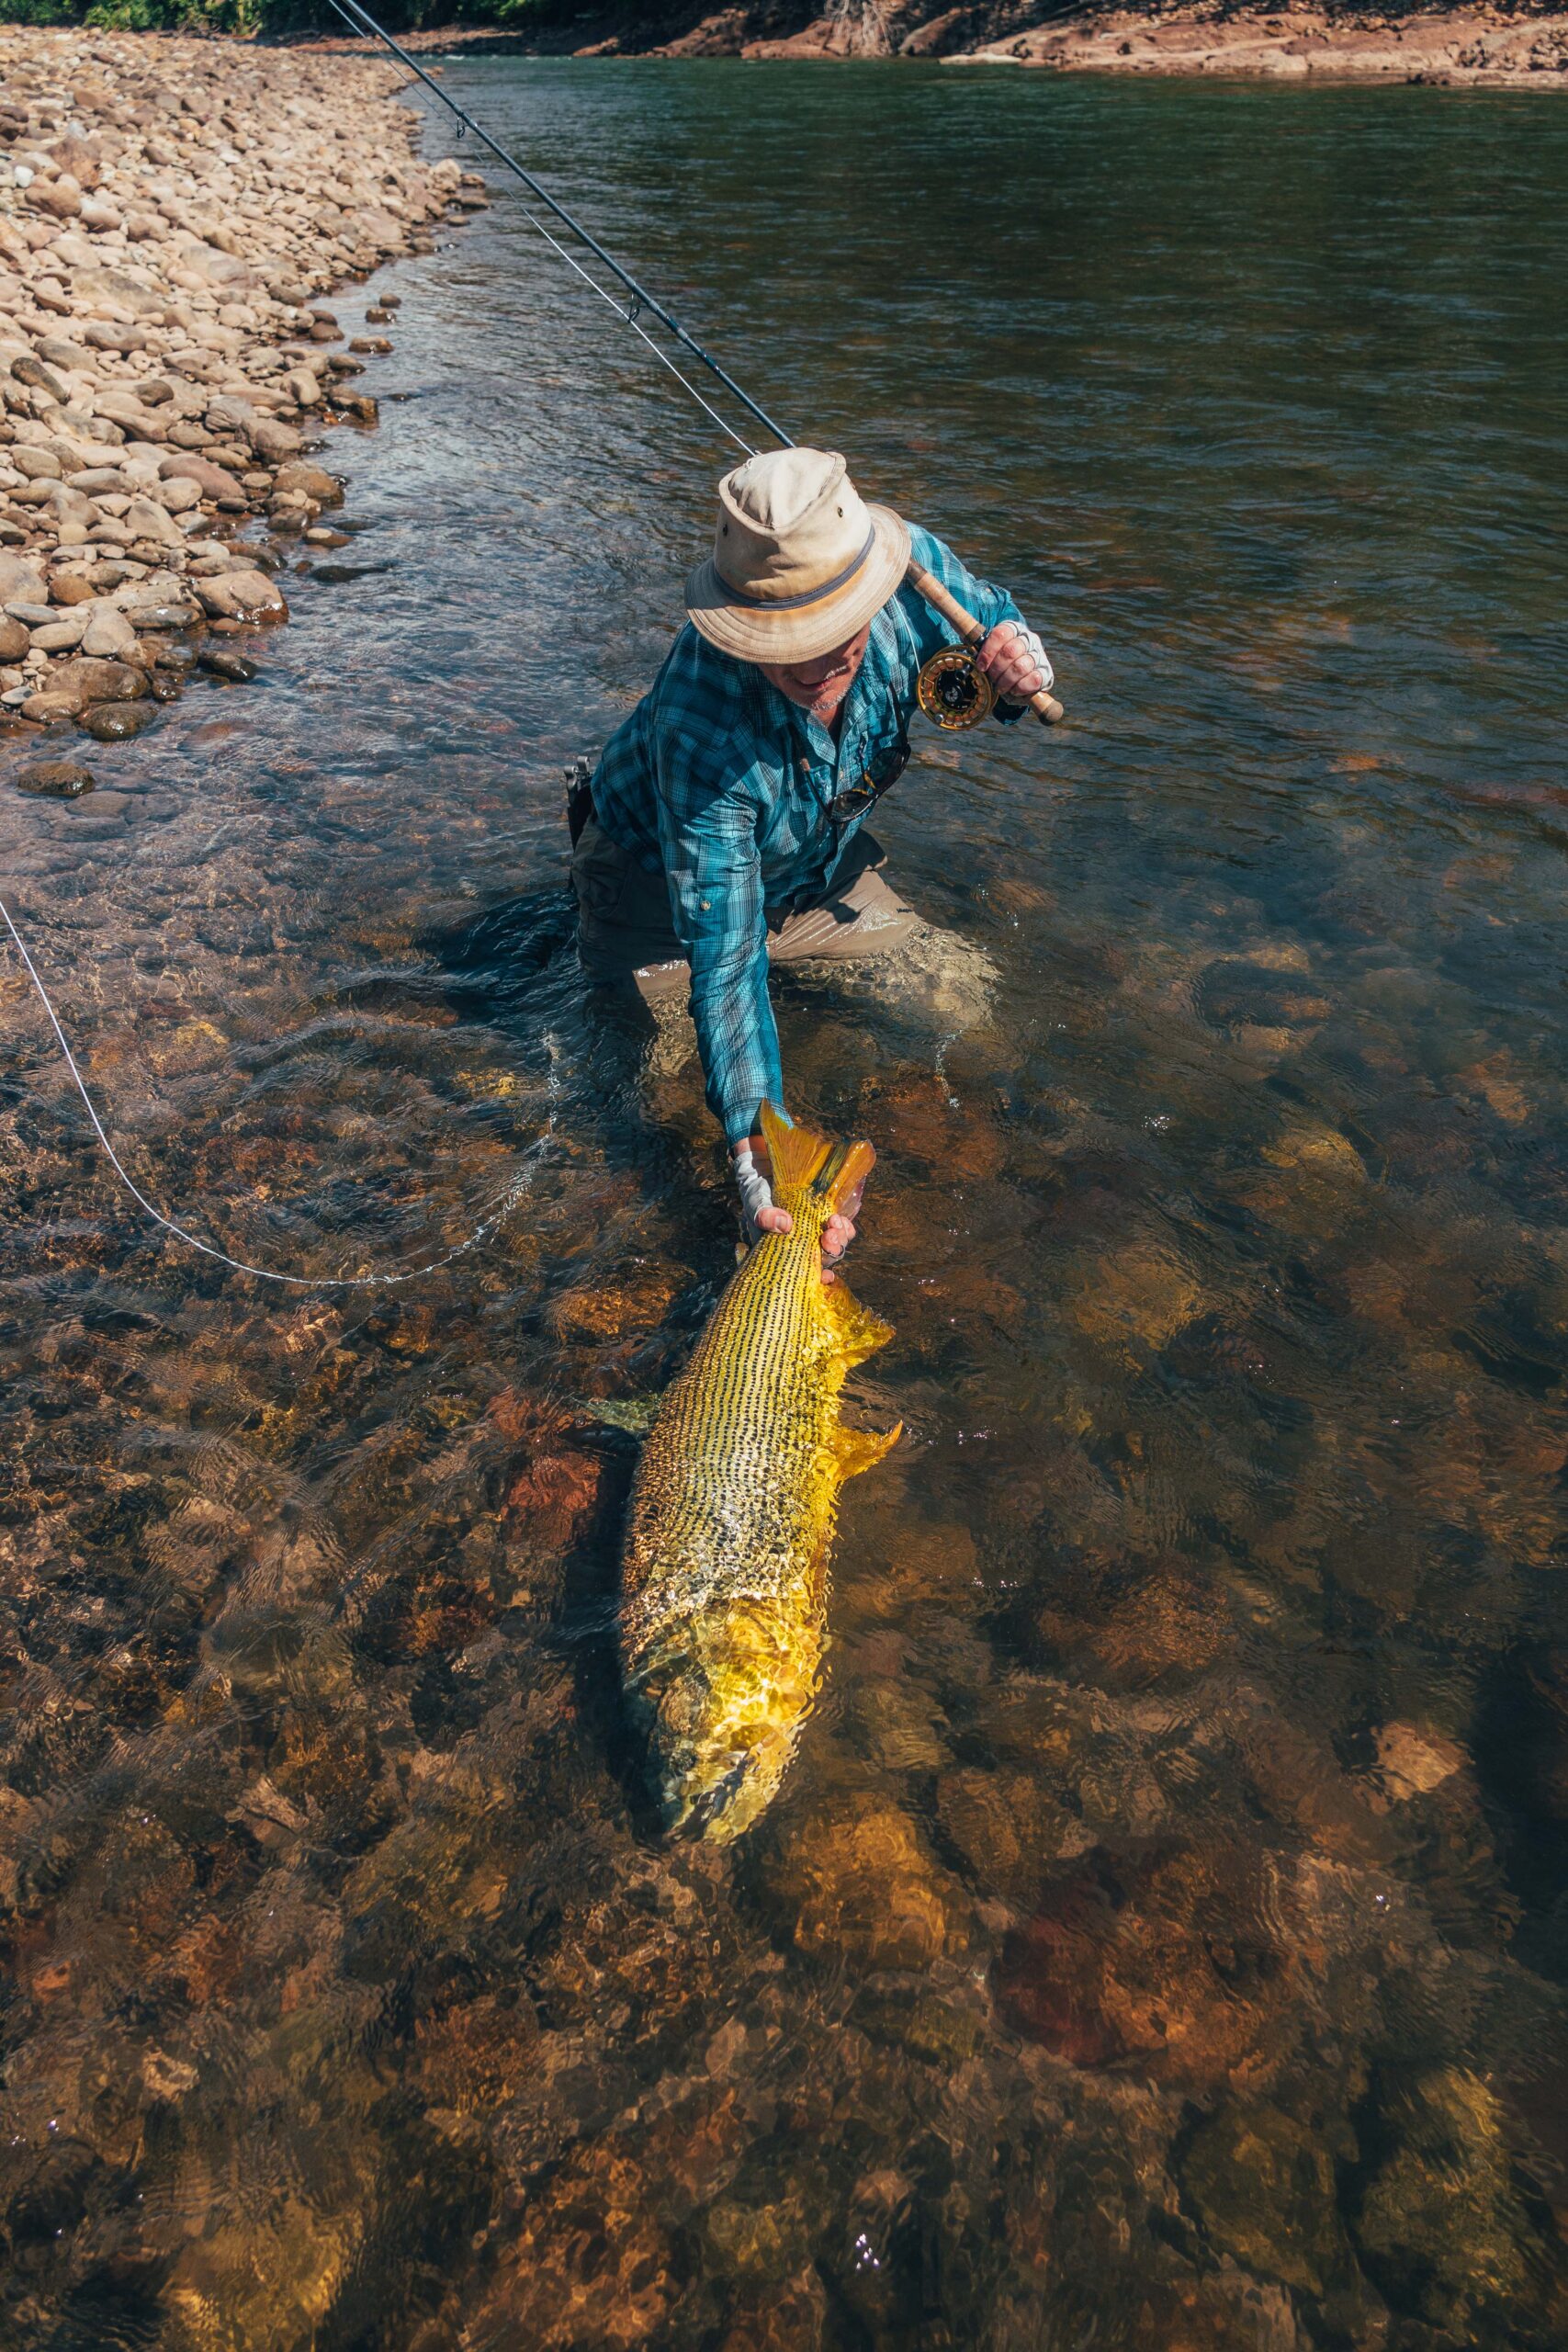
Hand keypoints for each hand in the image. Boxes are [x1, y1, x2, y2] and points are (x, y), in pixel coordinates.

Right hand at [733, 1139, 858, 1283]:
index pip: (802, 1272)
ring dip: (839, 1237)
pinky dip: (843, 1225)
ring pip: (834, 1244)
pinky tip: (839, 1217)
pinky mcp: (824, 1217)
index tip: (825, 1275)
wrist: (766, 1168)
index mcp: (784, 1252)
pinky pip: (840, 1227)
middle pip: (823, 1259)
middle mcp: (801, 1246)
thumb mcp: (756, 1202)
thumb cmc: (756, 1191)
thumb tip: (784, 1225)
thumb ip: (764, 1214)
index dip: (816, 1277)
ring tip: (834, 1221)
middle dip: (831, 1251)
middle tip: (828, 1237)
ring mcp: (815, 1231)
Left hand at [978, 620, 1051, 706]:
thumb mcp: (988, 652)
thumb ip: (977, 646)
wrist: (1020, 679)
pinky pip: (1033, 679)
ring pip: (1020, 667)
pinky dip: (1020, 688)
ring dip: (1006, 681)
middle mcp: (1028, 638)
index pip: (1000, 634)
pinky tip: (1013, 690)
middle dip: (996, 670)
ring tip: (1001, 687)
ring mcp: (1038, 655)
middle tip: (991, 679)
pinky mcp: (1045, 672)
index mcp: (1013, 629)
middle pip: (1010, 651)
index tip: (980, 667)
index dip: (988, 652)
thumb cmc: (1000, 664)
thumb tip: (955, 628)